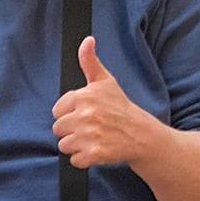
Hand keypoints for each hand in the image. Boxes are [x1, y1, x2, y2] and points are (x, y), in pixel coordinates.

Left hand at [53, 37, 159, 168]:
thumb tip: (87, 40)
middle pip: (58, 129)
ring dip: (77, 146)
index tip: (86, 115)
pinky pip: (74, 160)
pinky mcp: (94, 154)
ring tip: (94, 139)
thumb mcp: (105, 81)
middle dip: (72, 131)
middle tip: (91, 129)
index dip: (70, 114)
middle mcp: (85, 115)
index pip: (57, 111)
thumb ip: (90, 61)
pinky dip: (84, 159)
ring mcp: (89, 135)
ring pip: (64, 145)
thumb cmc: (121, 108)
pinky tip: (97, 151)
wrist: (142, 135)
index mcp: (84, 96)